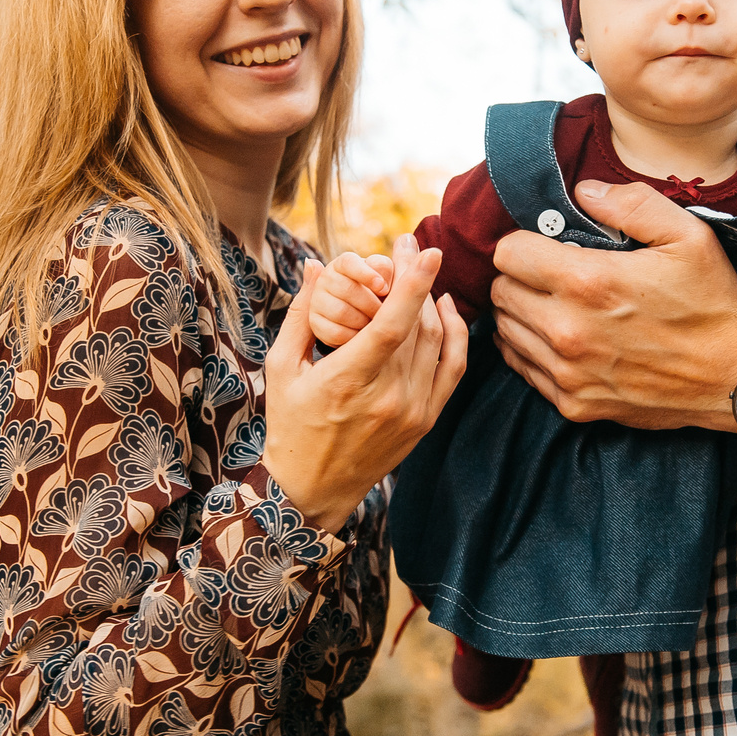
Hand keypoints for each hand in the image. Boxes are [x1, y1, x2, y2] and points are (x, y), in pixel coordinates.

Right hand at [263, 233, 468, 529]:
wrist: (312, 489)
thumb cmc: (289, 425)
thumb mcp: (281, 369)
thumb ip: (302, 315)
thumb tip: (318, 266)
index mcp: (347, 382)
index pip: (391, 326)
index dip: (413, 285)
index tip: (425, 250)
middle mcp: (388, 397)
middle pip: (416, 324)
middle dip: (416, 278)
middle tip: (406, 246)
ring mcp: (412, 411)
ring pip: (435, 340)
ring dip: (431, 300)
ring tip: (418, 270)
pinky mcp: (426, 420)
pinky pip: (452, 368)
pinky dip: (455, 334)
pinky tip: (445, 307)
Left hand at [488, 179, 736, 429]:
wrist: (735, 378)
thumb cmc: (712, 304)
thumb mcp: (687, 236)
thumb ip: (631, 204)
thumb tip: (583, 191)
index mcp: (587, 282)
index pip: (507, 254)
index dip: (524, 243)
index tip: (547, 246)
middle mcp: (568, 330)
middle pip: (500, 292)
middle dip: (520, 277)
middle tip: (551, 275)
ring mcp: (567, 372)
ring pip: (506, 332)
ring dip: (523, 314)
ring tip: (556, 306)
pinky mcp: (574, 403)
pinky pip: (523, 369)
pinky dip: (532, 350)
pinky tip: (562, 339)